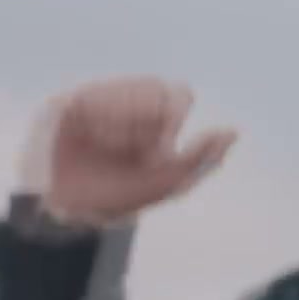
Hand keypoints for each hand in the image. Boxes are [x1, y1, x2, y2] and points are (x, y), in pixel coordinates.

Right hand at [19, 76, 237, 225]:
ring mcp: (100, 100)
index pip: (179, 94)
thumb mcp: (165, 184)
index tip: (164, 145)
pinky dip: (101, 121)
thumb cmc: (117, 198)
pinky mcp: (71, 101)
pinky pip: (96, 96)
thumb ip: (200, 159)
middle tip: (138, 152)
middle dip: (150, 124)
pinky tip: (93, 138)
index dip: (174, 113)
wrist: (65, 208)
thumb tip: (233, 132)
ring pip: (128, 93)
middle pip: (156, 90)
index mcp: (154, 123)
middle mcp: (129, 107)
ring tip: (111, 148)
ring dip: (126, 126)